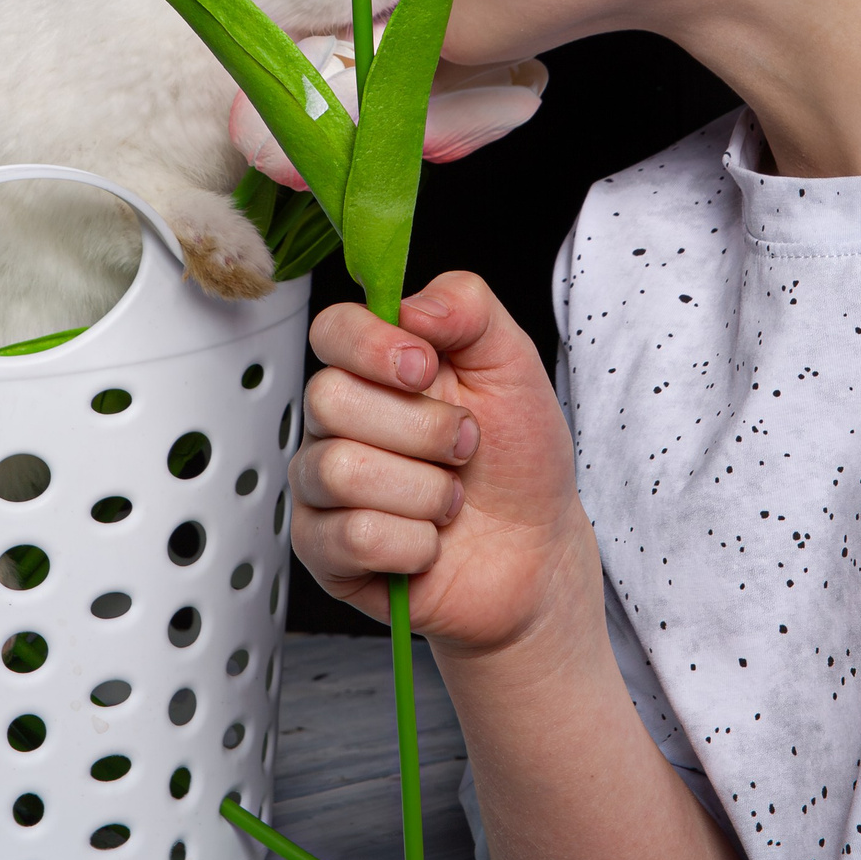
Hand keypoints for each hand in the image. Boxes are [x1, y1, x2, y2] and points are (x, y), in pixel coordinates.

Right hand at [289, 271, 594, 655]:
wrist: (538, 552)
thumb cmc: (518, 460)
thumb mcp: (513, 365)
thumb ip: (468, 307)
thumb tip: (410, 307)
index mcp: (373, 369)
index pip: (330, 330)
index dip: (372, 346)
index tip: (425, 368)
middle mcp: (336, 422)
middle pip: (330, 400)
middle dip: (422, 429)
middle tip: (464, 446)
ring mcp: (322, 487)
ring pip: (340, 471)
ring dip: (425, 491)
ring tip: (451, 500)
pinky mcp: (324, 552)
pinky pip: (353, 536)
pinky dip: (414, 543)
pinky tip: (430, 542)